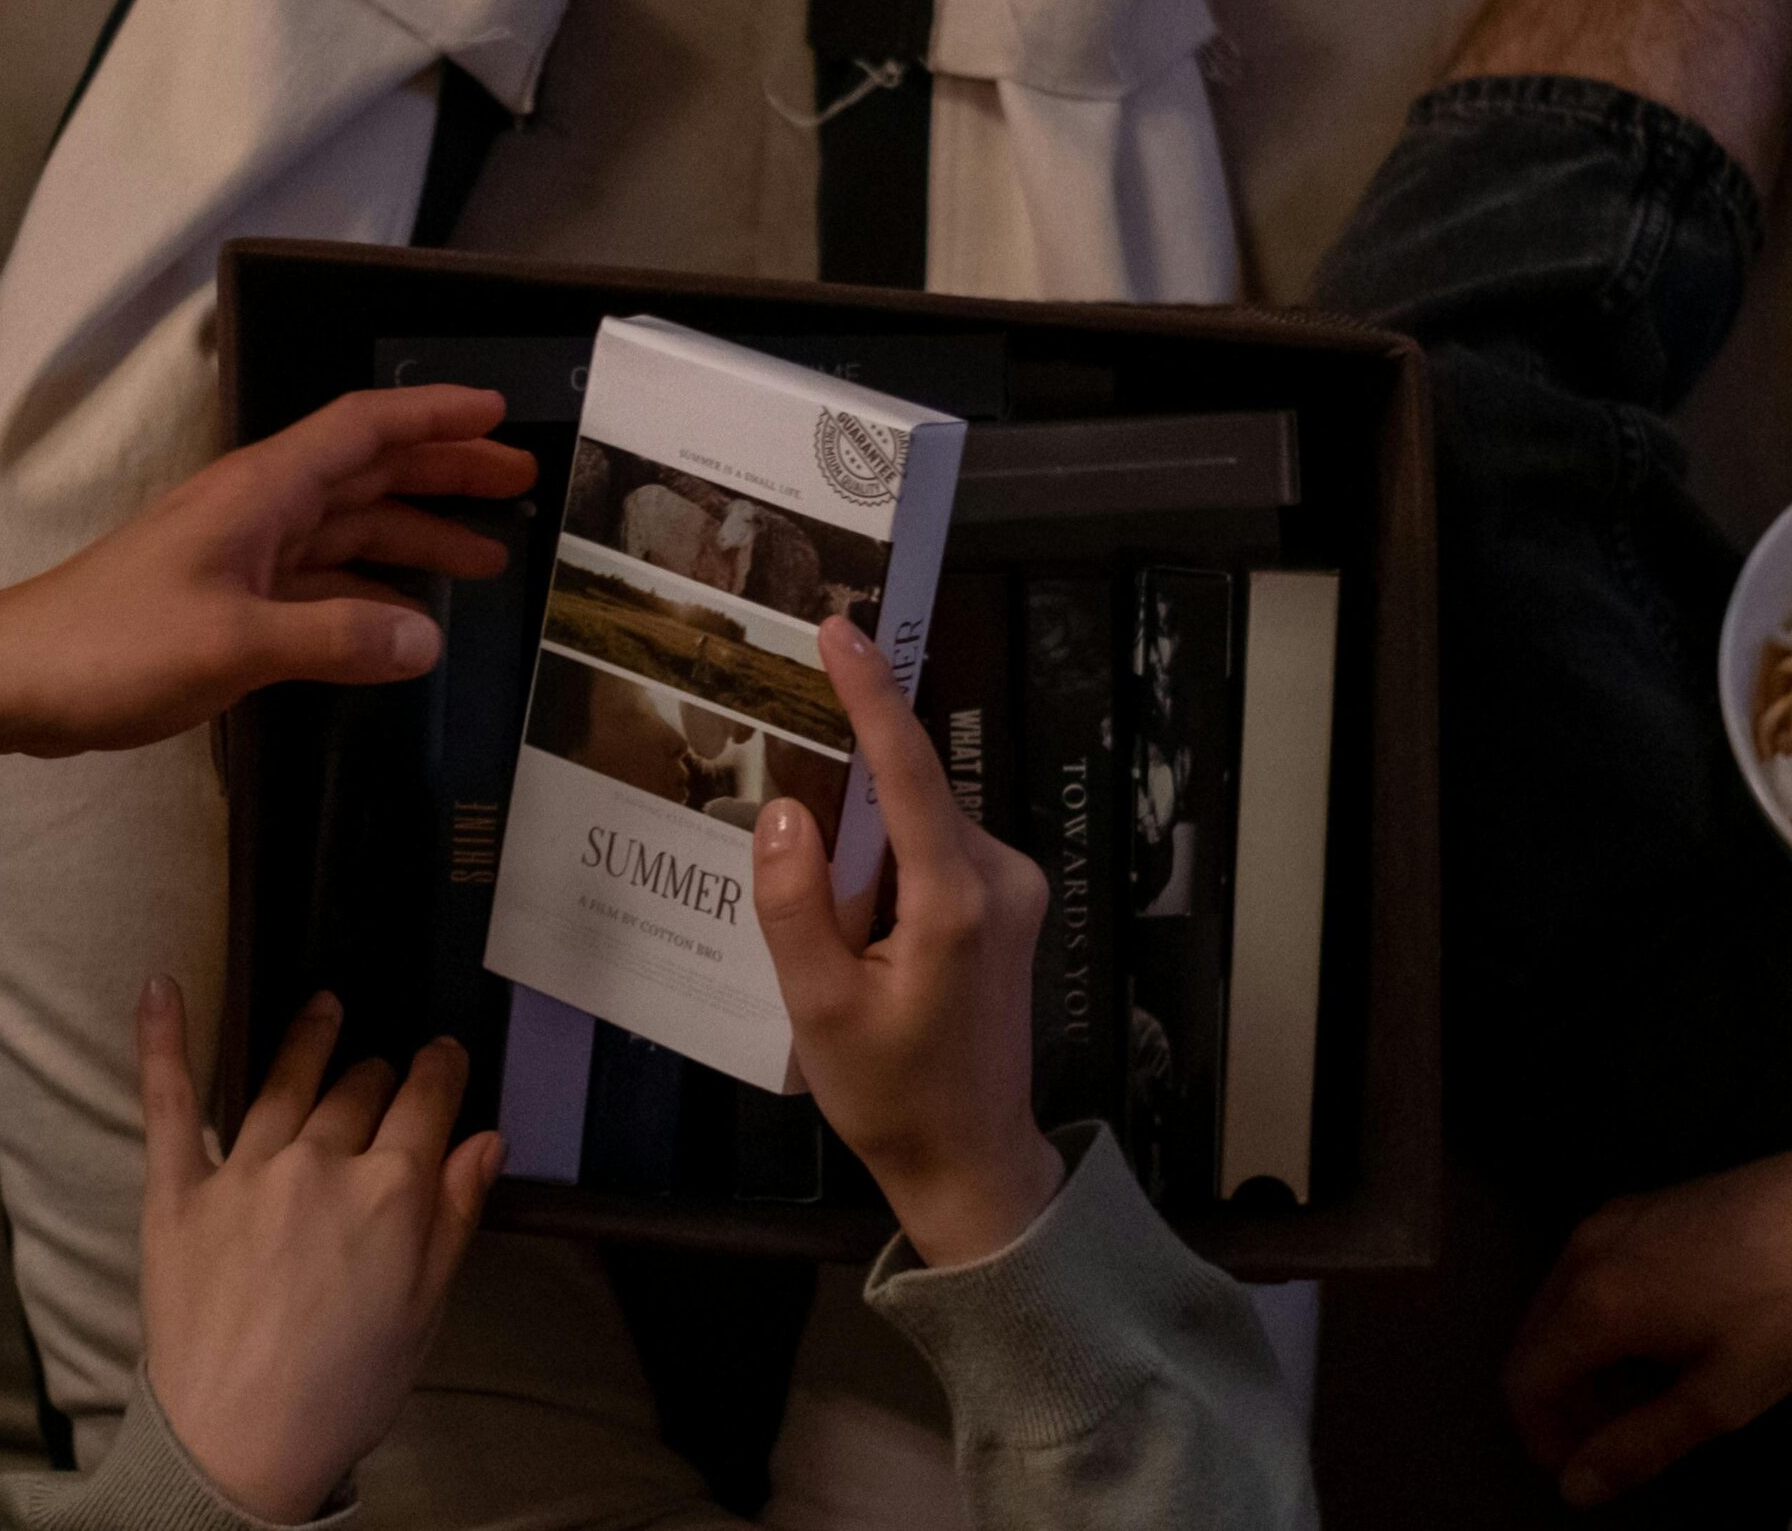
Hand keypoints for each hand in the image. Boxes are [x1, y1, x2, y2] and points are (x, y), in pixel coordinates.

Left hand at [0, 384, 535, 755]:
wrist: (11, 680)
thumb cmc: (111, 646)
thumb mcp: (234, 643)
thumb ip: (337, 638)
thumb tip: (429, 638)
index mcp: (261, 492)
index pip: (364, 429)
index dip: (433, 417)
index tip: (499, 415)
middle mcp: (259, 510)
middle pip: (368, 472)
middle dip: (444, 472)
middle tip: (522, 484)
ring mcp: (242, 555)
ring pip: (350, 528)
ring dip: (417, 535)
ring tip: (490, 557)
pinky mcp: (228, 602)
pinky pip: (323, 580)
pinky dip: (373, 589)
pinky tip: (411, 618)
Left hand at [137, 979, 500, 1520]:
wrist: (238, 1448)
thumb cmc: (342, 1391)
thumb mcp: (425, 1310)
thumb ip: (455, 1215)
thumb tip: (485, 1139)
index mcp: (390, 1193)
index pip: (427, 1102)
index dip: (441, 1071)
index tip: (444, 1056)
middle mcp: (320, 1164)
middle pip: (359, 1090)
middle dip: (380, 1074)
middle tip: (385, 1071)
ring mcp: (244, 1171)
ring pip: (285, 1082)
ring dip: (311, 1039)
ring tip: (324, 1009)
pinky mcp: (177, 1191)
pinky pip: (169, 1101)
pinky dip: (163, 1040)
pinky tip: (161, 986)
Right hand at [752, 616, 1063, 1267]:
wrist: (973, 1162)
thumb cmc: (893, 1095)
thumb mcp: (817, 1011)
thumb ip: (794, 906)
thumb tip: (784, 811)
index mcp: (955, 900)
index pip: (907, 772)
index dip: (870, 694)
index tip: (839, 629)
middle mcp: (998, 878)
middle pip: (909, 793)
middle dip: (845, 778)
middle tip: (780, 753)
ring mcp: (1010, 891)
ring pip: (918, 824)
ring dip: (863, 835)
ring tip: (812, 886)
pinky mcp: (1006, 907)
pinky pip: (933, 852)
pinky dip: (886, 861)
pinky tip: (847, 911)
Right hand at [1503, 1131, 1791, 1507]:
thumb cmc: (1781, 1308)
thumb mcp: (1720, 1395)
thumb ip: (1639, 1444)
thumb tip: (1575, 1486)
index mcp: (1592, 1307)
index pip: (1523, 1381)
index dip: (1540, 1434)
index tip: (1581, 1467)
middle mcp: (1576, 1258)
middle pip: (1533, 1342)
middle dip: (1561, 1399)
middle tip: (1616, 1438)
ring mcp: (1599, 1225)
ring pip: (1557, 1306)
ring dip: (1581, 1360)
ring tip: (1645, 1393)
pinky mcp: (1626, 1208)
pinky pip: (1584, 1273)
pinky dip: (1598, 1317)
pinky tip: (1658, 1335)